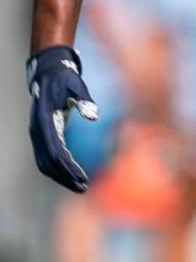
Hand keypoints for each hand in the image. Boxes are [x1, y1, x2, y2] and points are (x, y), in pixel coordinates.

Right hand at [26, 45, 98, 192]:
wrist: (48, 73)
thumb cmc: (65, 79)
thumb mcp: (76, 85)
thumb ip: (84, 100)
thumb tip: (94, 115)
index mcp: (44, 120)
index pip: (55, 150)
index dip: (68, 167)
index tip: (83, 177)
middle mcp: (37, 130)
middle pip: (48, 162)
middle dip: (64, 177)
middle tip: (84, 188)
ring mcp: (37, 134)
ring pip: (44, 163)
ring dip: (60, 176)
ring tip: (80, 186)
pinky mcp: (41, 135)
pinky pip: (47, 157)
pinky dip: (58, 168)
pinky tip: (73, 174)